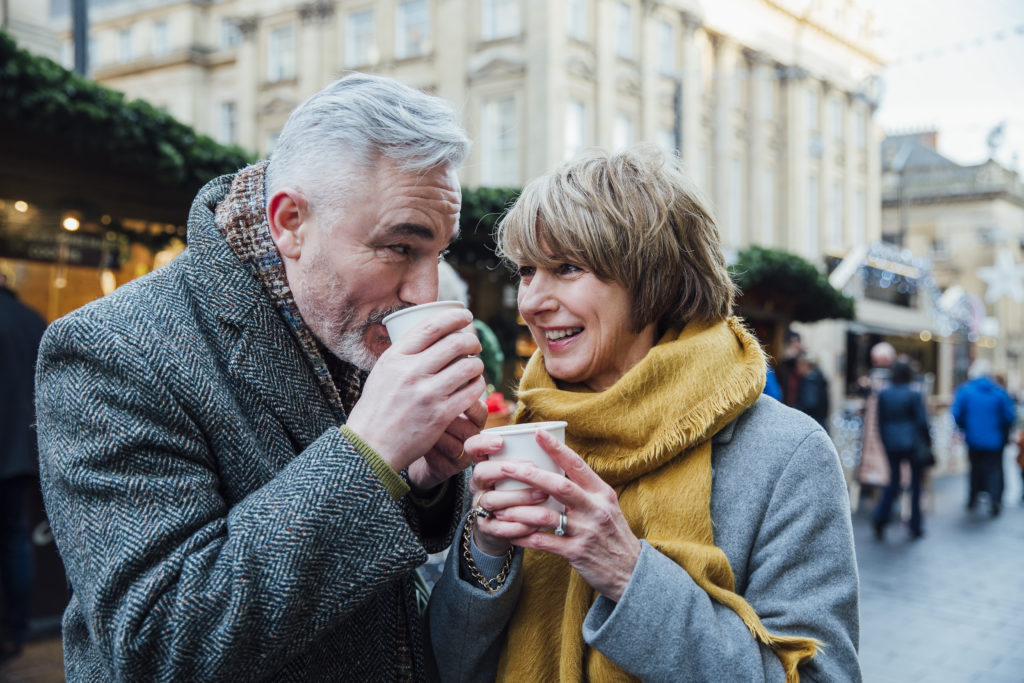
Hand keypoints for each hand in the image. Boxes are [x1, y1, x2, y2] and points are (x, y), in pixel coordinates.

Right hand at [346, 309, 485, 474]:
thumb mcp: (382, 372)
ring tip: (475, 366)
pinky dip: (478, 386)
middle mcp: (411, 372)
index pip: (431, 326)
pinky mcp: (440, 415)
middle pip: (455, 343)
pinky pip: (471, 392)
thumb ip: (403, 354)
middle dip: (472, 340)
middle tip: (474, 344)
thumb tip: (429, 334)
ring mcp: (427, 394)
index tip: (465, 316)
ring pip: (468, 367)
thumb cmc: (377, 408)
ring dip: (477, 364)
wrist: (371, 446)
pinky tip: (474, 386)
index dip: (454, 317)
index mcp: (395, 357)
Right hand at [466, 430, 551, 555]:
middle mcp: (479, 484)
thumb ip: (530, 454)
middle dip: (505, 469)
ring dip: (518, 497)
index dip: (482, 443)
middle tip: (533, 467)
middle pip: (481, 472)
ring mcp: (480, 506)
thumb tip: (552, 433)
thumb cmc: (522, 489)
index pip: (472, 447)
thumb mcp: (522, 469)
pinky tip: (535, 524)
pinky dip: (518, 525)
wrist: (509, 527)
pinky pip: (498, 527)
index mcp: (486, 464)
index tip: (501, 442)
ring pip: (491, 500)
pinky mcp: (487, 528)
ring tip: (543, 495)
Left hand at [483, 430, 641, 601]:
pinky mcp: (577, 553)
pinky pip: (544, 543)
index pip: (577, 465)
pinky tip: (510, 534)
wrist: (631, 571)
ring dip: (519, 510)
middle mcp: (595, 509)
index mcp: (602, 493)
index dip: (556, 448)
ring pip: (547, 516)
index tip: (537, 432)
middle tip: (505, 467)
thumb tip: (558, 467)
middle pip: (559, 486)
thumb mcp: (606, 507)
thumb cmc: (612, 534)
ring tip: (499, 507)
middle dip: (529, 475)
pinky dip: (524, 537)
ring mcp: (586, 532)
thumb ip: (585, 490)